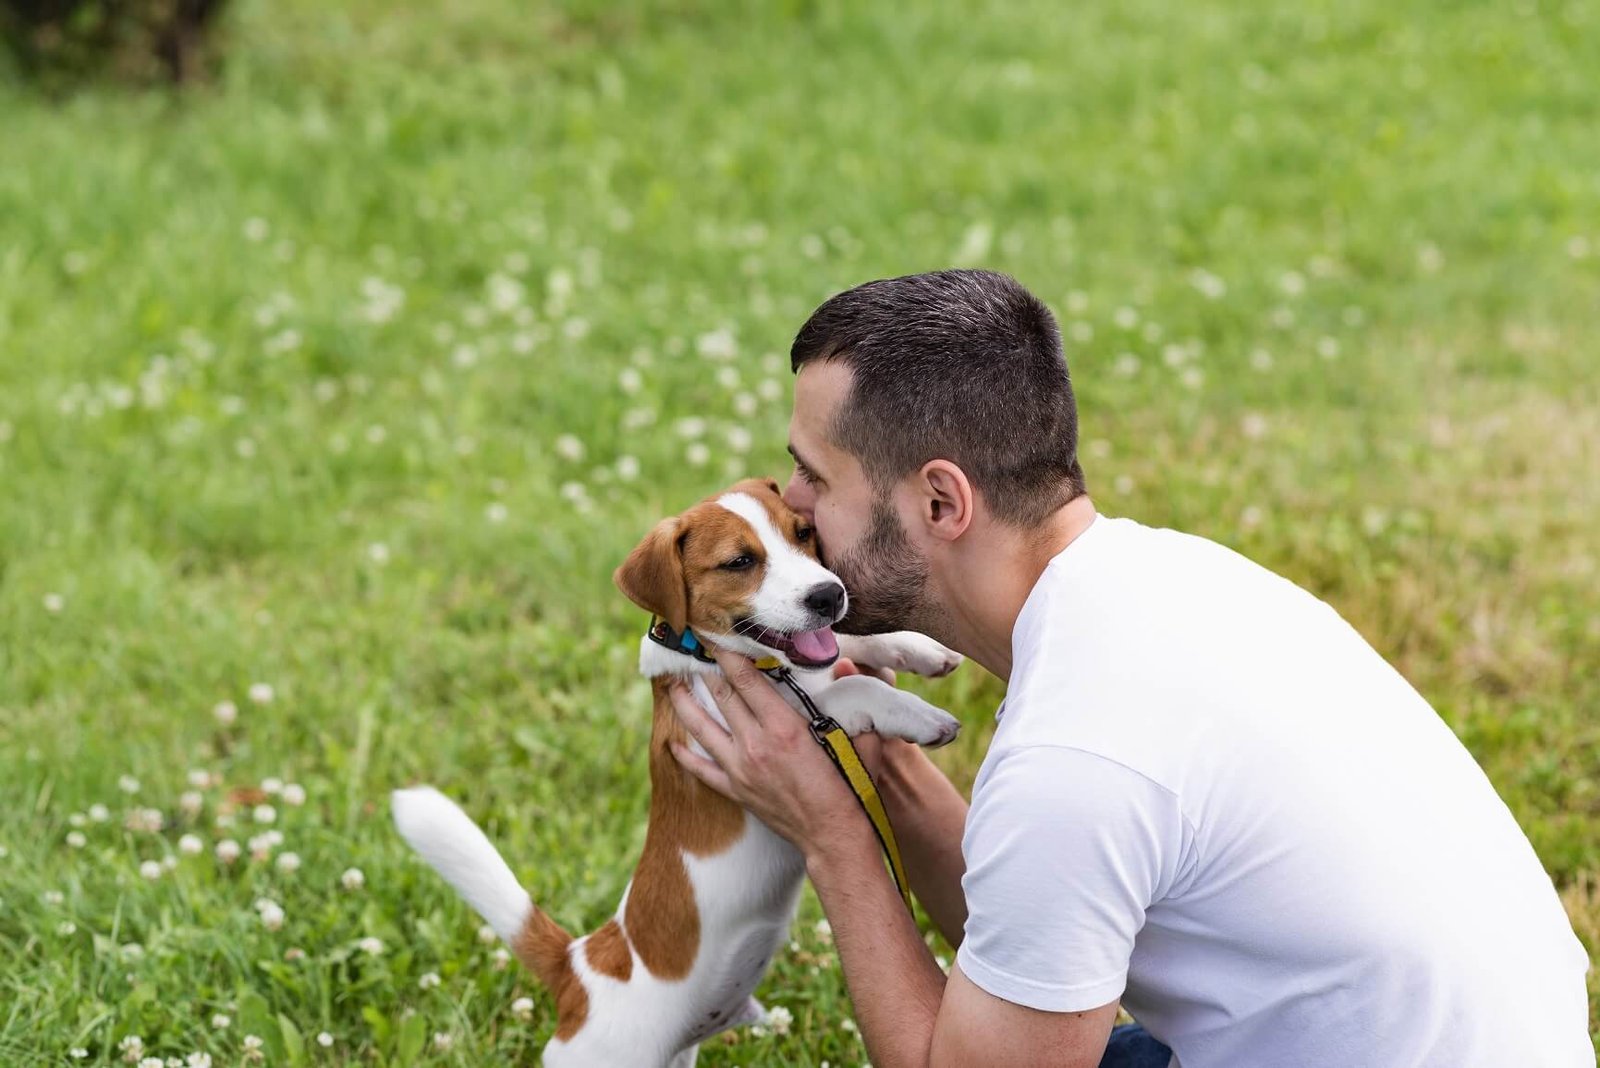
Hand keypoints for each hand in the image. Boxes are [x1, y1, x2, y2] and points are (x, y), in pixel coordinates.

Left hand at [666, 649, 880, 858]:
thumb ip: (854, 700)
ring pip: (702, 728)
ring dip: (685, 704)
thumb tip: (851, 666)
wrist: (834, 835)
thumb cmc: (850, 786)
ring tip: (672, 686)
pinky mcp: (736, 791)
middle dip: (704, 671)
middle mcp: (757, 743)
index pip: (746, 679)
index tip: (715, 637)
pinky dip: (685, 756)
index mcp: (784, 726)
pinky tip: (673, 743)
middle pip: (721, 697)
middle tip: (690, 651)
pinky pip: (702, 770)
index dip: (727, 655)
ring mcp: (742, 769)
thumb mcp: (859, 737)